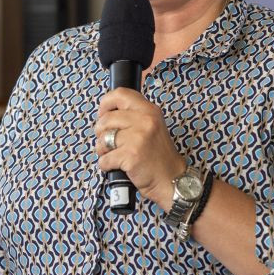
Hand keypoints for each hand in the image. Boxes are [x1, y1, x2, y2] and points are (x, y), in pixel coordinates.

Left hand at [94, 88, 184, 210]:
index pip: (120, 94)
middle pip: (106, 119)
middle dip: (101, 133)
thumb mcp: (152, 127)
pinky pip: (104, 158)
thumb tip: (106, 113)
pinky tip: (118, 166)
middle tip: (110, 142)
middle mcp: (145, 120)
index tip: (103, 113)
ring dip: (103, 150)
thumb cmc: (159, 157)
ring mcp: (138, 138)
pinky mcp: (131, 155)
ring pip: (103, 139)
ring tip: (115, 155)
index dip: (106, 103)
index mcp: (149, 110)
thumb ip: (133, 117)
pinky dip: (106, 165)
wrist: (172, 180)